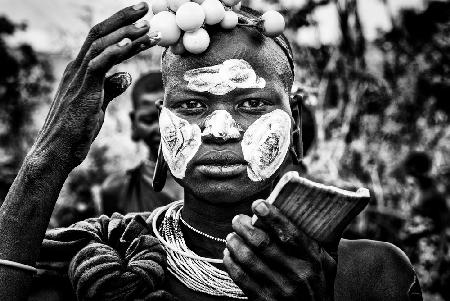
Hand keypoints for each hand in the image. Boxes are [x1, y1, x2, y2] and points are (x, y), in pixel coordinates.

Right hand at [30, 2, 158, 169]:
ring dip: (125, 32)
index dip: (124, 29)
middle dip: (124, 18)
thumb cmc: (76, 130)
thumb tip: (125, 76)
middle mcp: (77, 68)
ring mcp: (77, 77)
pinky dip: (113, 51)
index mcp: (82, 70)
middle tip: (146, 7)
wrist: (58, 151)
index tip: (145, 21)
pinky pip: (97, 64)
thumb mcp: (98, 104)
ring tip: (147, 24)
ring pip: (99, 44)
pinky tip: (130, 43)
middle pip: (100, 33)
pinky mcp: (82, 90)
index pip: (103, 41)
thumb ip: (110, 88)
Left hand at [223, 200, 336, 300]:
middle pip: (264, 244)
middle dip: (245, 228)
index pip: (290, 234)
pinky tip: (228, 254)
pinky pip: (242, 279)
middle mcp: (297, 274)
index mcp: (312, 260)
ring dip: (235, 244)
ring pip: (249, 260)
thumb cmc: (319, 284)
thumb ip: (319, 239)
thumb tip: (308, 208)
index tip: (258, 204)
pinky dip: (231, 263)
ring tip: (231, 236)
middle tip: (237, 219)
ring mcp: (280, 290)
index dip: (272, 217)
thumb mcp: (327, 262)